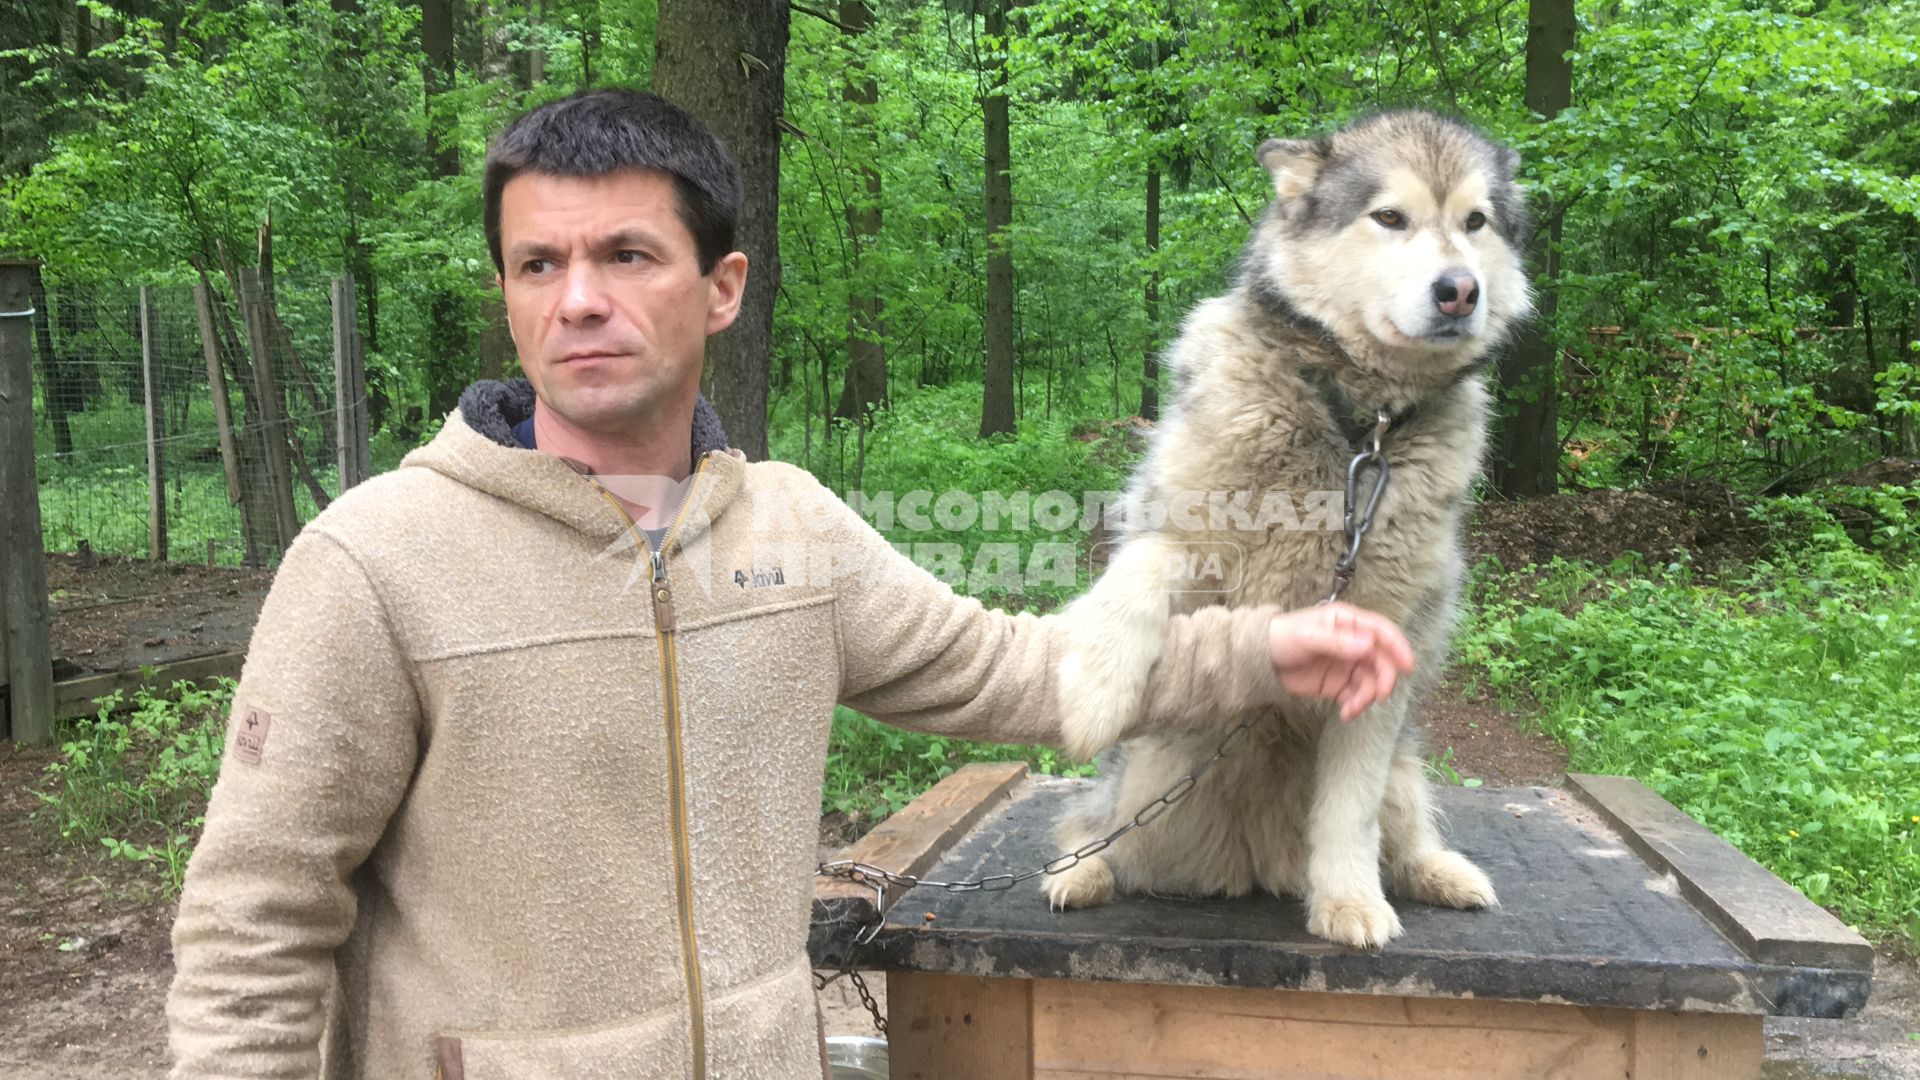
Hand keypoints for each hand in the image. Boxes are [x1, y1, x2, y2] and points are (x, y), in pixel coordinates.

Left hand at [1267, 603, 1415, 720]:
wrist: (1260, 661)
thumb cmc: (1282, 638)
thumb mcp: (1308, 637)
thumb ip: (1337, 642)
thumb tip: (1367, 646)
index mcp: (1347, 623)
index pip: (1381, 631)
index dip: (1397, 646)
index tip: (1407, 666)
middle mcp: (1353, 642)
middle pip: (1381, 659)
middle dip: (1384, 678)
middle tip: (1379, 695)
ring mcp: (1347, 664)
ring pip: (1371, 680)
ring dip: (1368, 696)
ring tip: (1352, 708)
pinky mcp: (1339, 684)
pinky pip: (1356, 695)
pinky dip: (1356, 705)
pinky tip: (1345, 714)